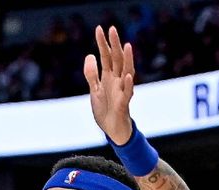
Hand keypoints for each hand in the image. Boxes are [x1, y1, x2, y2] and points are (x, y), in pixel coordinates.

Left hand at [83, 25, 134, 144]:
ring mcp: (121, 91)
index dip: (103, 43)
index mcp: (108, 77)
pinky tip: (128, 76)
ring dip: (127, 59)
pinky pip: (127, 93)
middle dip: (114, 45)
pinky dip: (128, 85)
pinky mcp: (123, 104)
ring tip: (127, 46)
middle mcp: (117, 81)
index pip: (106, 56)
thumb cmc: (105, 110)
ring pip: (126, 72)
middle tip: (112, 29)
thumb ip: (92, 74)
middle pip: (116, 60)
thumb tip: (89, 55)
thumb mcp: (94, 90)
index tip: (99, 28)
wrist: (112, 130)